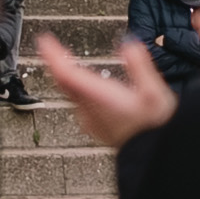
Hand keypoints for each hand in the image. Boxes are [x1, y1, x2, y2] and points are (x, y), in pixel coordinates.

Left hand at [33, 26, 178, 141]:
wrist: (154, 158)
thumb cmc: (154, 128)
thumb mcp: (154, 92)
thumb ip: (139, 65)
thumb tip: (128, 45)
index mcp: (99, 97)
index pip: (65, 73)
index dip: (52, 55)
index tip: (45, 40)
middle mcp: (89, 109)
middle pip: (63, 83)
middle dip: (56, 62)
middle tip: (49, 46)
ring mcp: (90, 120)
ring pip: (69, 94)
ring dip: (65, 76)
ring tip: (62, 61)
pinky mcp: (96, 127)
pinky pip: (77, 104)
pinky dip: (74, 89)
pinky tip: (82, 86)